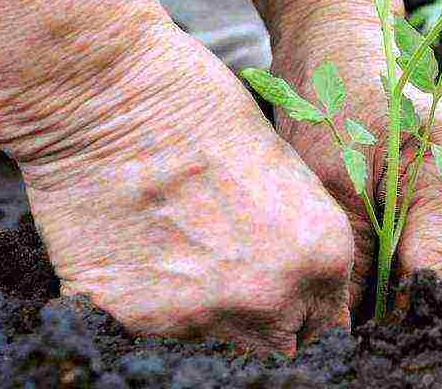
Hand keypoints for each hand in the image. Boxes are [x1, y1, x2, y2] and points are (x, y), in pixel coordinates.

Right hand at [0, 8, 354, 354]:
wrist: (114, 99)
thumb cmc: (207, 109)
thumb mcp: (289, 170)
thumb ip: (304, 238)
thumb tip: (303, 280)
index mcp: (322, 255)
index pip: (328, 321)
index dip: (306, 303)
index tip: (286, 289)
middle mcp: (271, 296)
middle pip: (280, 342)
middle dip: (265, 315)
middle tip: (234, 269)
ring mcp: (203, 314)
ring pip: (220, 341)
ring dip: (210, 309)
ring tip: (184, 248)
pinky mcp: (135, 319)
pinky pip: (155, 331)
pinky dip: (151, 301)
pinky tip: (144, 248)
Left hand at [270, 5, 441, 308]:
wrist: (344, 50)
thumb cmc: (333, 103)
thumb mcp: (331, 187)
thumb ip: (353, 264)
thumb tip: (350, 332)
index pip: (441, 279)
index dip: (400, 316)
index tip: (360, 331)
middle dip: (411, 305)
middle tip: (357, 315)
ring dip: (417, 284)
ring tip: (367, 285)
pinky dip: (421, 259)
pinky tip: (384, 257)